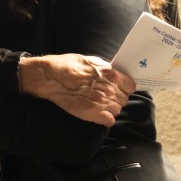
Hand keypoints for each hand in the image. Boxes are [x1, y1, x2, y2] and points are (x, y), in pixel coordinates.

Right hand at [19, 54, 134, 126]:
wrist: (50, 77)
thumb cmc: (66, 65)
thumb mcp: (89, 60)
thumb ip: (104, 68)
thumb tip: (113, 73)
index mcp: (111, 74)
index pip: (130, 86)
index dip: (124, 88)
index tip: (117, 88)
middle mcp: (109, 89)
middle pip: (123, 99)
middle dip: (116, 98)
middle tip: (104, 96)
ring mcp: (102, 102)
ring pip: (117, 110)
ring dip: (110, 108)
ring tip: (98, 104)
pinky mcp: (92, 113)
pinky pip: (109, 120)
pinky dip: (105, 118)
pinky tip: (97, 113)